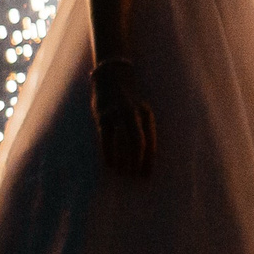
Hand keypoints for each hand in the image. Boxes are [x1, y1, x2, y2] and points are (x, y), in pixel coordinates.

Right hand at [92, 57, 155, 175]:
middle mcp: (133, 114)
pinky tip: (110, 165)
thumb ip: (142, 131)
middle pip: (139, 143)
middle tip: (135, 177)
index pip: (150, 142)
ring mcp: (117, 114)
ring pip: (123, 141)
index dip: (149, 160)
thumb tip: (144, 157)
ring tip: (122, 173)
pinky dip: (108, 153)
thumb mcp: (139, 112)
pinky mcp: (103, 116)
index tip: (146, 176)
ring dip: (123, 160)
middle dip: (138, 162)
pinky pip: (107, 139)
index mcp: (146, 115)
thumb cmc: (127, 101)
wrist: (111, 77)